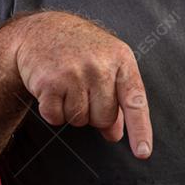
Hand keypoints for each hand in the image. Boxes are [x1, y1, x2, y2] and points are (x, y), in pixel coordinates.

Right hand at [12, 11, 152, 158]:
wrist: (41, 31)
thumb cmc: (81, 51)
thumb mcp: (106, 65)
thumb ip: (116, 100)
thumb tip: (115, 135)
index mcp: (121, 60)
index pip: (135, 101)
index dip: (140, 129)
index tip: (143, 153)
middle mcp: (100, 66)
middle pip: (104, 118)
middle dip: (93, 113)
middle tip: (83, 89)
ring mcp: (74, 73)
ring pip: (79, 121)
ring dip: (71, 111)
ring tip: (67, 85)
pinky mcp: (50, 82)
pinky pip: (56, 118)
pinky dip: (52, 111)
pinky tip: (51, 89)